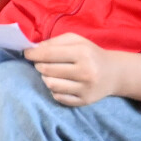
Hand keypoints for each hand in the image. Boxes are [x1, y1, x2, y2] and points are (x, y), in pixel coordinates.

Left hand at [26, 34, 140, 106]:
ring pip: (51, 85)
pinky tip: (60, 83)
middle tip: (41, 63)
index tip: (26, 53)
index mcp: (82, 53)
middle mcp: (85, 72)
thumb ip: (54, 42)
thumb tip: (34, 49)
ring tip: (50, 72)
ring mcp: (86, 89)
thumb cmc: (90, 53)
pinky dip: (54, 90)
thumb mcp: (76, 40)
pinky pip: (59, 97)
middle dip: (39, 65)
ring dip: (45, 77)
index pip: (48, 54)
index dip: (32, 54)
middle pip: (47, 70)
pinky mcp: (85, 101)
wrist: (114, 73)